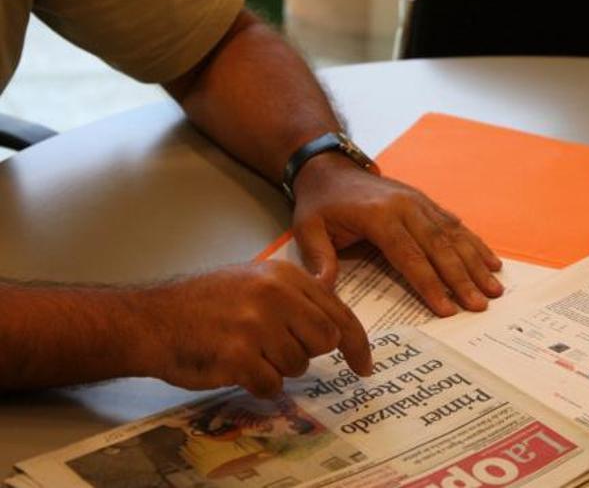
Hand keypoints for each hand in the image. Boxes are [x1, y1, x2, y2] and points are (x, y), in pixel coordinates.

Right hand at [132, 261, 370, 397]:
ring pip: (298, 365)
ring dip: (276, 368)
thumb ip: (297, 293)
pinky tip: (235, 366)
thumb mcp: (254, 279)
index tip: (364, 365)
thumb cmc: (203, 303)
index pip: (338, 312)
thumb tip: (335, 311)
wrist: (150, 319)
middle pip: (324, 341)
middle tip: (273, 347)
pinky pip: (271, 385)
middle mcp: (274, 295)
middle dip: (305, 352)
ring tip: (245, 349)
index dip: (357, 343)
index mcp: (284, 275)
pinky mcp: (238, 356)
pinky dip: (258, 384)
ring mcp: (257, 325)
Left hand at [291, 152, 503, 316]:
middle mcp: (406, 207)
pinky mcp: (426, 202)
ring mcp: (420, 202)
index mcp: (379, 216)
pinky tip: (492, 261)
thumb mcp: (307, 229)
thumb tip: (323, 291)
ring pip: (454, 235)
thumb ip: (318, 259)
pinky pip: (455, 224)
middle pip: (439, 247)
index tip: (446, 308)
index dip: (429, 283)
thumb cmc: (320, 203)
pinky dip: (475, 243)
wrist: (331, 166)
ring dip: (476, 263)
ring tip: (495, 288)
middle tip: (481, 304)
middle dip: (462, 278)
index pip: (408, 255)